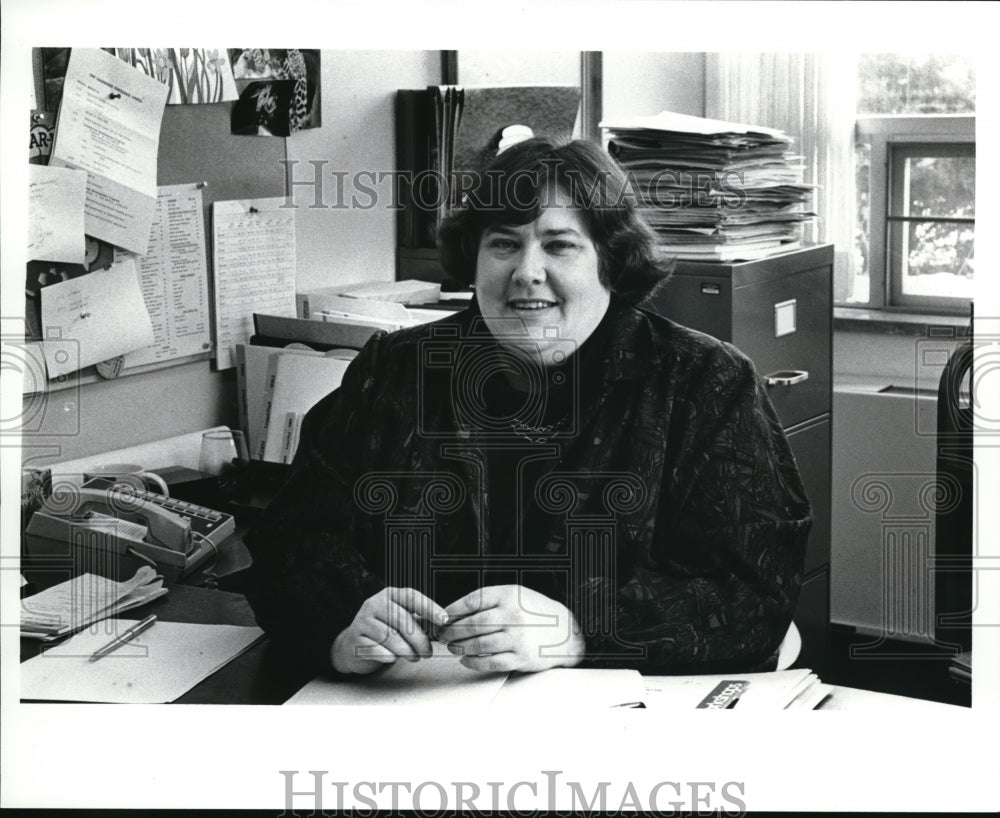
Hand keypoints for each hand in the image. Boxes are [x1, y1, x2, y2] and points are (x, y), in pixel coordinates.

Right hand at [330, 587, 447, 674]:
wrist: (353, 644)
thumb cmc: (385, 630)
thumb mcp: (402, 620)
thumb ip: (421, 620)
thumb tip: (444, 626)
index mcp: (389, 594)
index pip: (411, 596)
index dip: (429, 608)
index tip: (444, 621)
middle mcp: (374, 603)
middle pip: (404, 621)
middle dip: (420, 640)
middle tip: (427, 653)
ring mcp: (362, 621)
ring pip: (391, 638)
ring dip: (407, 651)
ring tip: (414, 658)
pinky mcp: (355, 640)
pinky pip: (377, 650)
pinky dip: (390, 656)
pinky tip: (394, 658)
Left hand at [438, 585, 585, 672]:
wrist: (565, 631)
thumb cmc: (536, 612)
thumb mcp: (516, 595)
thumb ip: (490, 601)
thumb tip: (457, 612)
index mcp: (510, 595)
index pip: (474, 601)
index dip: (453, 610)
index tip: (443, 617)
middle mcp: (513, 615)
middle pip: (473, 624)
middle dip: (452, 631)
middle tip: (443, 635)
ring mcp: (518, 637)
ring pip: (479, 644)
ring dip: (461, 647)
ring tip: (452, 646)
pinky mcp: (521, 657)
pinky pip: (491, 662)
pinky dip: (474, 662)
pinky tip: (466, 659)